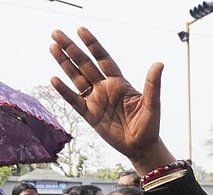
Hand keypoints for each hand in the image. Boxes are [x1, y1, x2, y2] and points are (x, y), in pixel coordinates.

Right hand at [49, 27, 174, 173]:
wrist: (142, 147)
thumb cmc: (150, 125)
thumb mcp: (152, 104)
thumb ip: (152, 84)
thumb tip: (159, 64)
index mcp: (119, 83)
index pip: (103, 59)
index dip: (92, 45)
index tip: (80, 30)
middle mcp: (105, 88)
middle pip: (85, 64)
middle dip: (71, 49)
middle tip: (56, 33)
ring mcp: (96, 101)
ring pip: (77, 78)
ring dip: (65, 64)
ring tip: (53, 48)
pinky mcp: (90, 115)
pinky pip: (74, 101)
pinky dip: (64, 91)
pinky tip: (54, 79)